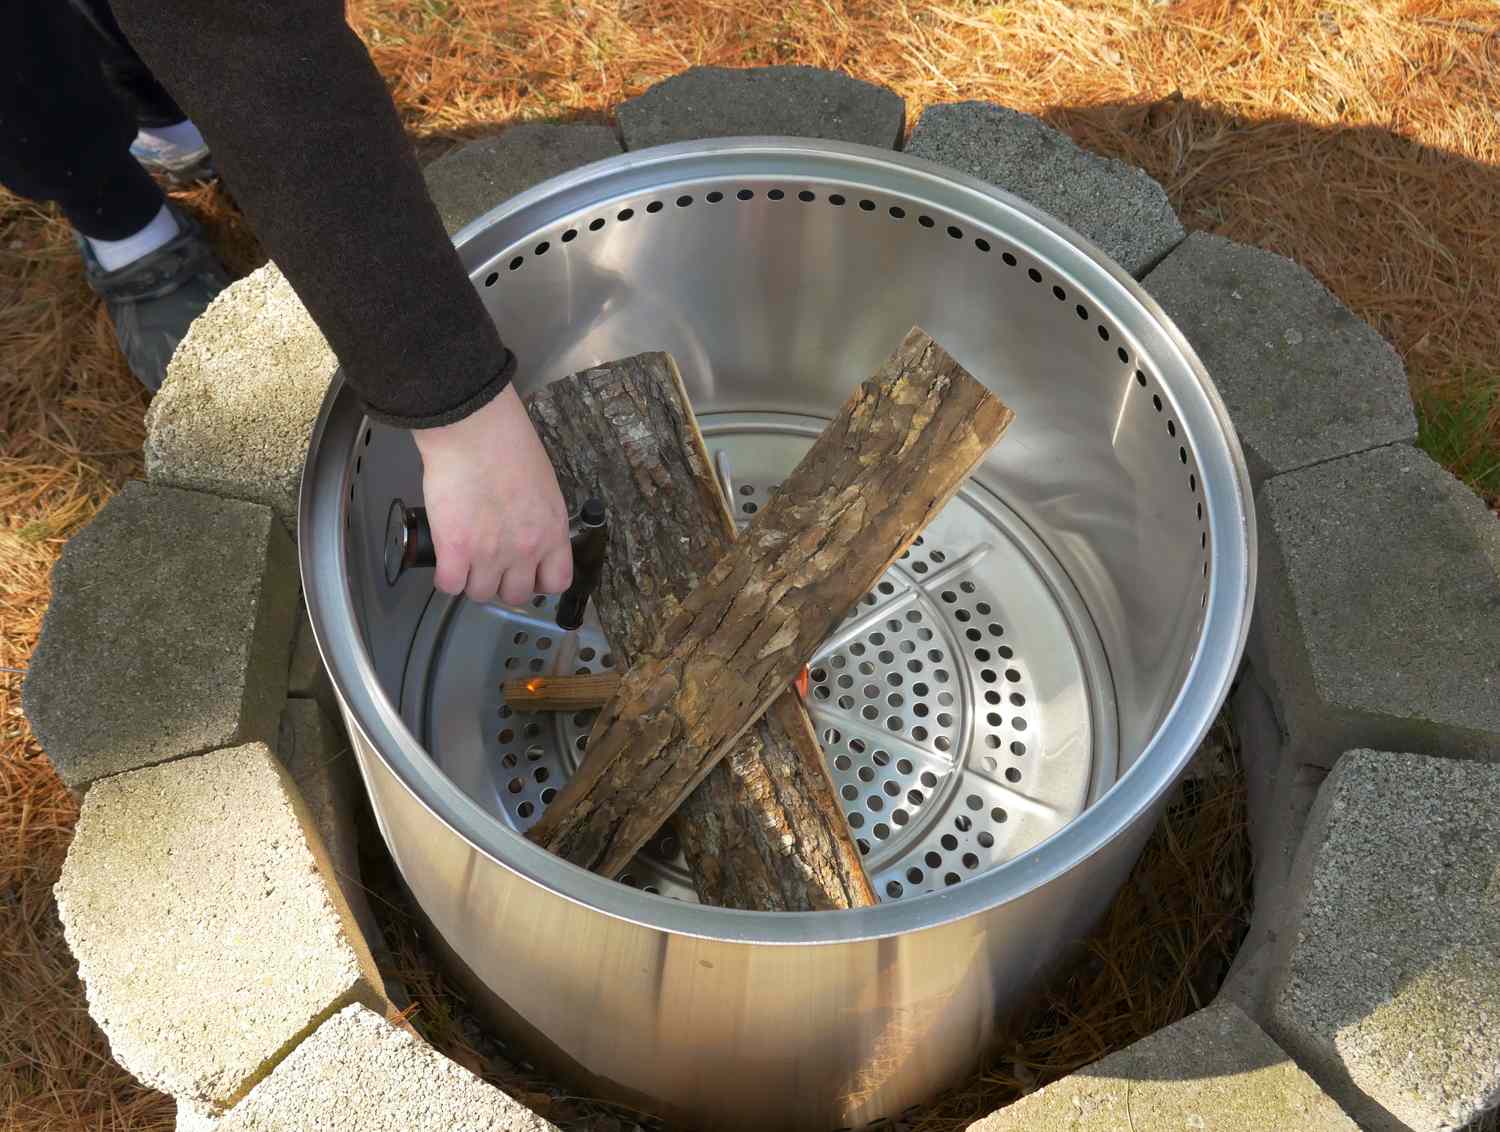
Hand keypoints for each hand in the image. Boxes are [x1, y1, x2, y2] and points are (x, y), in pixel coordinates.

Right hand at [411, 384, 572, 603]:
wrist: (475, 431)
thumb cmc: (507, 444)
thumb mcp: (542, 485)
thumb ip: (538, 516)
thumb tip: (524, 528)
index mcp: (552, 531)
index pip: (557, 581)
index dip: (539, 581)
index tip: (527, 573)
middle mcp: (526, 549)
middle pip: (516, 594)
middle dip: (502, 583)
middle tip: (489, 565)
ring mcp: (490, 554)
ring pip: (481, 594)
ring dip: (471, 581)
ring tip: (464, 560)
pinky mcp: (455, 551)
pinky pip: (449, 586)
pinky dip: (445, 578)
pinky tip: (445, 561)